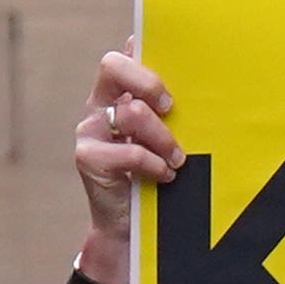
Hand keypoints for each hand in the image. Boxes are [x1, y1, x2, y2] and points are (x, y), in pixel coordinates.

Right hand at [69, 53, 177, 283]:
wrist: (129, 226)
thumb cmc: (154, 172)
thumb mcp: (163, 135)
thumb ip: (166, 108)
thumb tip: (196, 76)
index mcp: (115, 92)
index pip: (120, 57)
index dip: (143, 61)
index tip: (169, 87)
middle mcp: (98, 105)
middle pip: (113, 67)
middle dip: (149, 84)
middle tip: (170, 109)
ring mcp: (89, 130)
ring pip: (131, 113)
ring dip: (163, 137)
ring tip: (177, 158)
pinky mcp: (88, 158)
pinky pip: (128, 152)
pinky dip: (153, 164)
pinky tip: (164, 175)